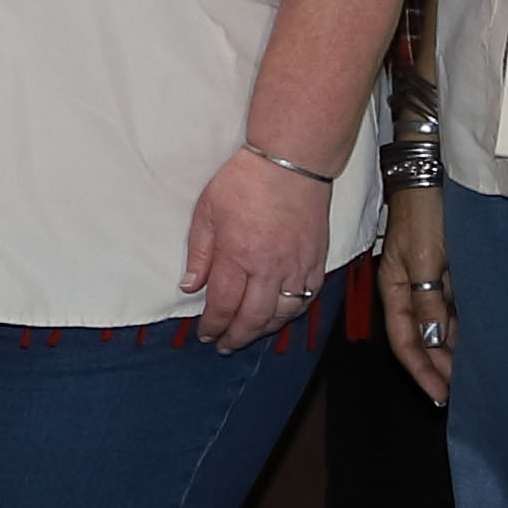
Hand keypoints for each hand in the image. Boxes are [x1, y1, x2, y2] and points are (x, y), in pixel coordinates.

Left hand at [182, 142, 332, 349]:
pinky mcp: (317, 260)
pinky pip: (308, 298)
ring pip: (282, 314)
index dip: (213, 325)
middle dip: (236, 337)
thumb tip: (190, 287)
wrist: (291, 162)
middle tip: (225, 345)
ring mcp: (296, 266)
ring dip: (264, 330)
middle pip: (253, 318)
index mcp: (237, 255)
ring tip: (249, 334)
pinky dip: (293, 313)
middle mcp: (269, 267)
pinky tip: (280, 316)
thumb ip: (199, 254)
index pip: (223, 305)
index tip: (206, 335)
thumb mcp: (206, 212)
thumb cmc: (245, 181)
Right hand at [378, 184, 458, 402]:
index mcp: (396, 289)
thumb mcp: (425, 257)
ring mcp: (430, 281)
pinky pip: (455, 309)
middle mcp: (411, 291)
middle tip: (465, 394)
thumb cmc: (424, 211)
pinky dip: (464, 329)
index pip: (406, 342)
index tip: (441, 395)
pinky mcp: (448, 271)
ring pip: (440, 327)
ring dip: (453, 352)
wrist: (434, 172)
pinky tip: (481, 341)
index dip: (422, 371)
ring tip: (476, 376)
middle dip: (439, 368)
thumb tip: (431, 340)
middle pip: (422, 340)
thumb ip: (428, 300)